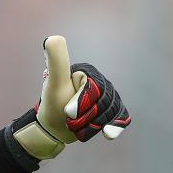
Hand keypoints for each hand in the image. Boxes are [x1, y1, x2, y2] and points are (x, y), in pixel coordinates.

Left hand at [13, 35, 131, 159]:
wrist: (52, 128)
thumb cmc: (52, 104)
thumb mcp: (53, 82)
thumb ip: (56, 61)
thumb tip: (51, 38)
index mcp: (87, 72)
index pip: (94, 89)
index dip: (82, 103)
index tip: (67, 112)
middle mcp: (100, 81)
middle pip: (104, 102)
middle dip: (87, 116)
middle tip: (70, 121)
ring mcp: (107, 95)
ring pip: (111, 111)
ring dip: (94, 124)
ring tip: (78, 127)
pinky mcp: (110, 109)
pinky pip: (120, 116)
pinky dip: (115, 126)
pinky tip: (107, 134)